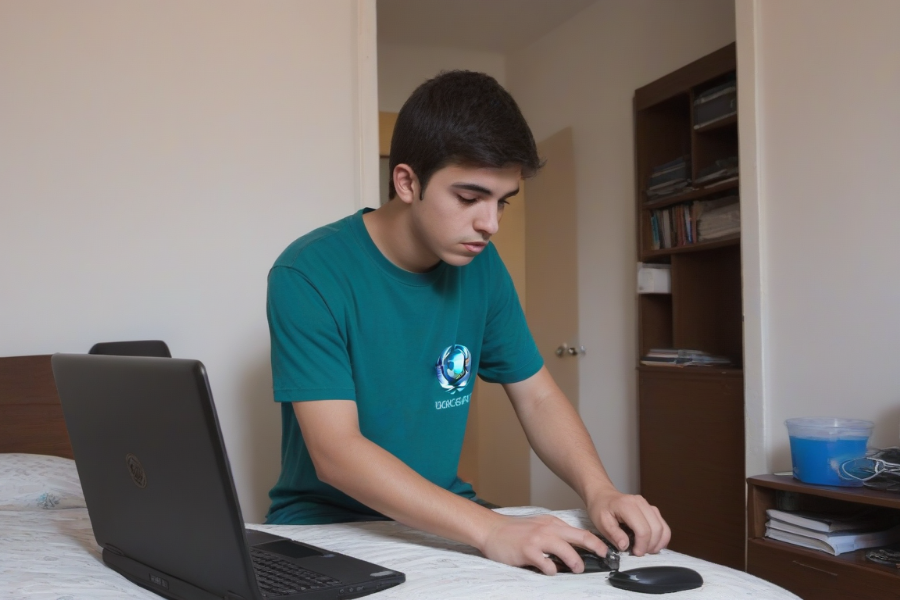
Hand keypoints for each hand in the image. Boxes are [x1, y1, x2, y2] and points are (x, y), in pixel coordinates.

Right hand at [480, 513, 609, 574]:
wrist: (491, 529)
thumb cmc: (514, 531)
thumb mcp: (538, 526)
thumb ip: (554, 534)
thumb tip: (573, 549)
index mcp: (552, 523)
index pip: (579, 532)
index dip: (595, 541)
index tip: (605, 550)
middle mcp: (547, 529)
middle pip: (579, 537)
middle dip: (595, 547)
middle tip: (604, 556)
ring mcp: (537, 539)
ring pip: (565, 550)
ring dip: (575, 561)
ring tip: (578, 569)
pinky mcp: (527, 551)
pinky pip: (546, 563)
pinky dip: (551, 569)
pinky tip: (549, 571)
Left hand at [588, 491, 670, 555]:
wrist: (603, 495)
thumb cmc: (600, 509)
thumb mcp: (601, 523)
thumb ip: (614, 534)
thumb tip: (625, 546)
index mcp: (627, 506)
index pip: (643, 529)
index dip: (642, 545)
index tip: (635, 553)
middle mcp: (641, 503)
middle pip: (656, 529)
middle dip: (651, 545)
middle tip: (640, 553)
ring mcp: (648, 505)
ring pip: (663, 527)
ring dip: (658, 543)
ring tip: (646, 550)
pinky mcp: (652, 509)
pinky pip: (663, 525)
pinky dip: (661, 537)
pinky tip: (651, 544)